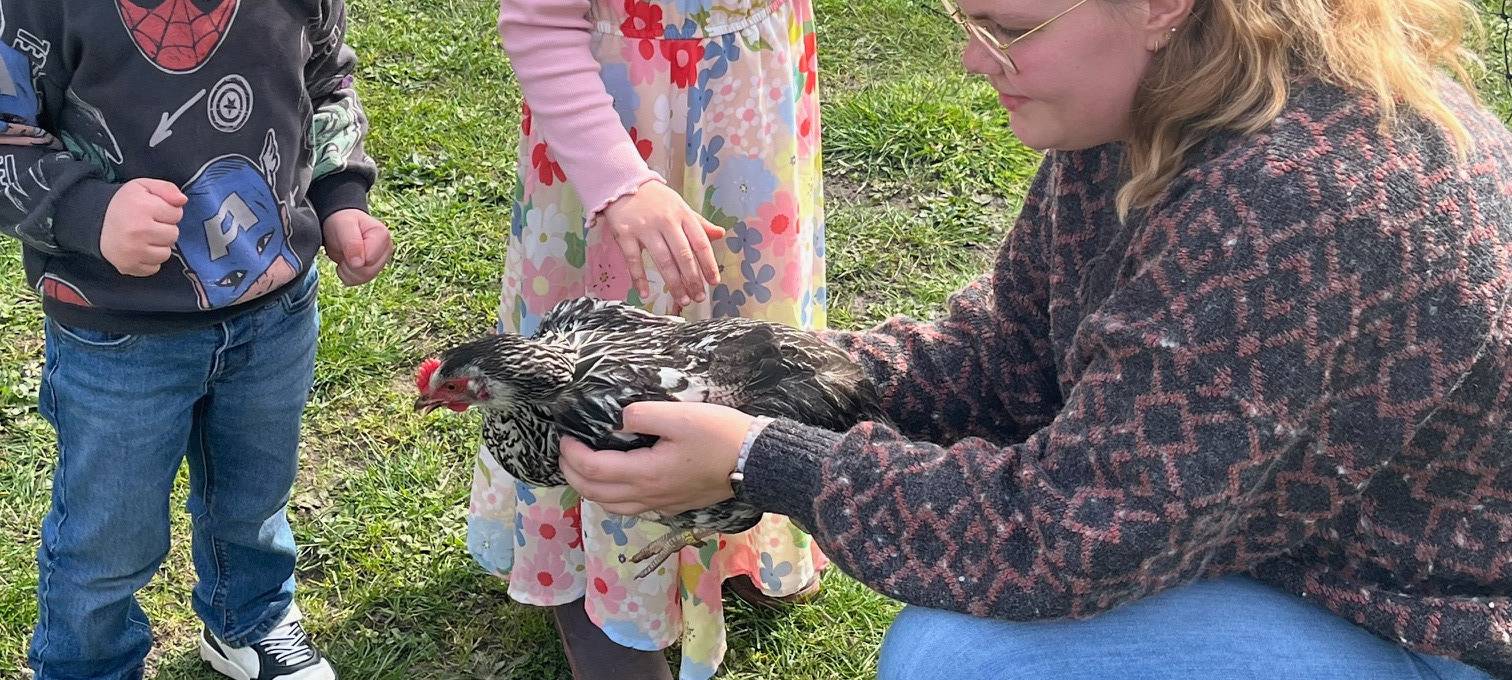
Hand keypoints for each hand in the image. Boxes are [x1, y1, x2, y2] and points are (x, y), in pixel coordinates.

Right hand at [100, 178, 185, 276]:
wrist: (97, 222)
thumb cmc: (126, 204)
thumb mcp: (144, 186)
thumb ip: (167, 188)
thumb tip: (182, 200)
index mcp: (142, 207)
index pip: (176, 214)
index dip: (168, 211)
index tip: (155, 211)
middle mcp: (137, 230)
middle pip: (173, 235)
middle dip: (165, 229)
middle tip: (150, 224)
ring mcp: (133, 250)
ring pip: (166, 253)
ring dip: (159, 246)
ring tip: (145, 237)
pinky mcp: (129, 266)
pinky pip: (154, 267)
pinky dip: (150, 260)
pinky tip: (140, 249)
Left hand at [322, 208, 393, 285]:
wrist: (339, 227)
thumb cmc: (342, 223)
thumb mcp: (344, 226)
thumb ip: (352, 242)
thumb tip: (359, 264)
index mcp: (383, 236)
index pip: (369, 260)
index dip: (353, 256)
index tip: (345, 244)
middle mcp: (386, 250)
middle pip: (368, 272)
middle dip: (350, 265)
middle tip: (343, 252)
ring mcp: (381, 261)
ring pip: (364, 278)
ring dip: (348, 271)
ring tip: (345, 257)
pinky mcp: (373, 270)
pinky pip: (359, 282)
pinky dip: (347, 275)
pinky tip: (346, 263)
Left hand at [560, 401, 754, 515]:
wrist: (756, 463)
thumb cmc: (720, 436)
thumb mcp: (680, 416)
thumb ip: (642, 415)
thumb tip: (618, 419)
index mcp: (645, 474)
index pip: (593, 469)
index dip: (572, 454)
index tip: (565, 436)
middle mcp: (648, 495)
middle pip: (595, 494)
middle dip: (572, 474)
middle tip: (565, 452)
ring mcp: (661, 504)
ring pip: (612, 507)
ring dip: (589, 489)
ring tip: (583, 469)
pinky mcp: (673, 506)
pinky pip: (631, 509)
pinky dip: (612, 497)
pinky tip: (617, 482)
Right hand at [600, 181, 724, 307]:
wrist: (622, 183)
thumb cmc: (655, 198)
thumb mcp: (679, 205)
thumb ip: (699, 223)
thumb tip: (721, 234)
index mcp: (682, 214)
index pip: (700, 242)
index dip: (708, 264)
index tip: (714, 282)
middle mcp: (666, 221)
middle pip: (683, 255)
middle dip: (693, 279)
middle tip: (699, 297)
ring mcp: (645, 228)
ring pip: (662, 260)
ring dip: (673, 283)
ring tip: (682, 299)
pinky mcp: (625, 234)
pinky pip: (634, 260)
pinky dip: (639, 278)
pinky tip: (645, 294)